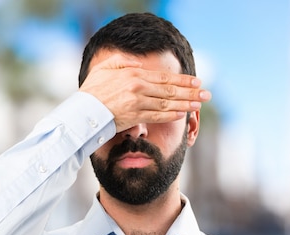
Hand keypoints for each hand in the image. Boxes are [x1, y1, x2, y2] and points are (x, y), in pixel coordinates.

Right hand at [79, 53, 210, 132]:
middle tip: (207, 94)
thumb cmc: (92, 90)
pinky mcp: (134, 117)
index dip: (183, 81)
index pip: (165, 78)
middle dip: (191, 92)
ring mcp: (137, 103)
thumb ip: (124, 62)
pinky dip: (171, 116)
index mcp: (134, 74)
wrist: (82, 110)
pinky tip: (183, 114)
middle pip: (170, 91)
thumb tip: (139, 62)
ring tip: (199, 104)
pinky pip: (157, 117)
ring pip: (167, 104)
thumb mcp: (105, 68)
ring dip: (186, 104)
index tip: (197, 82)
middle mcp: (138, 88)